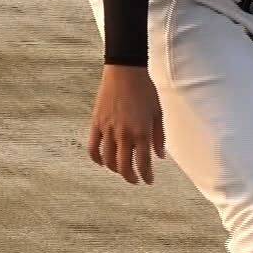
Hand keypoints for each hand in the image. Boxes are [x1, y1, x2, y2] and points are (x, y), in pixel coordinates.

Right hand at [87, 65, 165, 184]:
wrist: (125, 71)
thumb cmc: (145, 90)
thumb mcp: (158, 112)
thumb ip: (159, 136)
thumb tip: (159, 156)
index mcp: (141, 132)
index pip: (143, 163)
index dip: (146, 176)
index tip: (149, 181)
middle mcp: (124, 134)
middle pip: (123, 166)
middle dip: (130, 177)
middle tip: (135, 180)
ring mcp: (108, 130)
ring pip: (108, 160)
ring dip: (115, 169)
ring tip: (121, 170)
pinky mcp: (96, 124)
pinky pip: (93, 147)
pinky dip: (96, 158)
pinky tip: (102, 163)